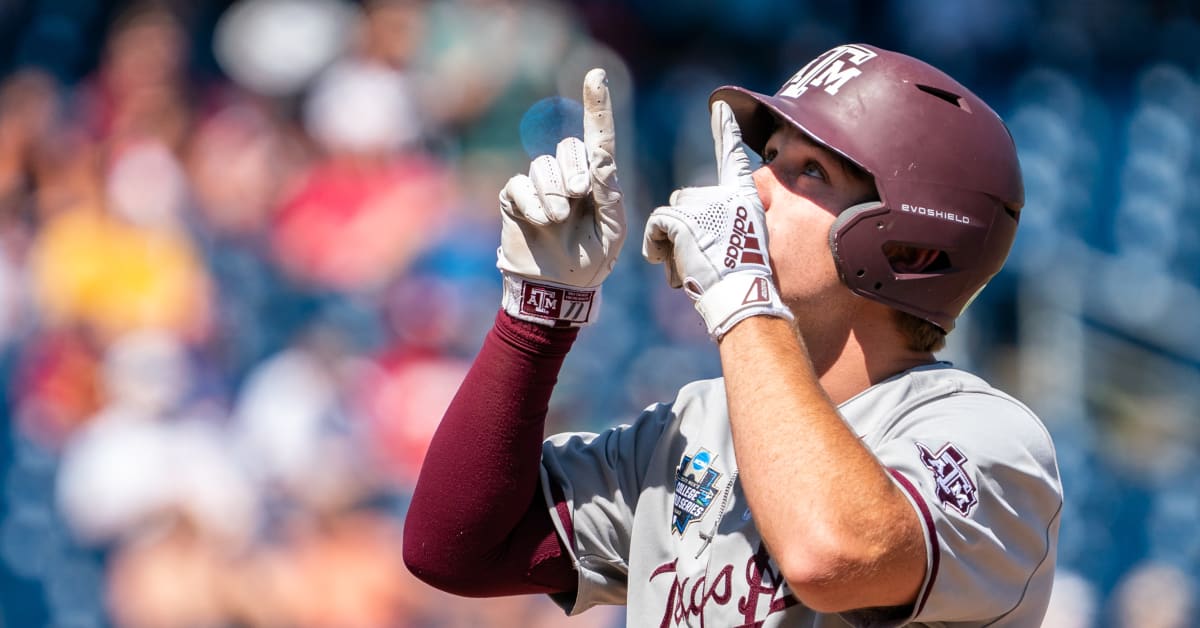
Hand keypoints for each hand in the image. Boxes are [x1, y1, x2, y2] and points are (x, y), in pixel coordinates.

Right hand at [497, 68, 625, 326]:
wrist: (555, 290)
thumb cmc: (590, 261)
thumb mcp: (612, 231)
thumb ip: (610, 194)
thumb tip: (600, 160)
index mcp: (596, 182)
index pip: (598, 138)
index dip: (597, 106)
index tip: (596, 75)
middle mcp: (568, 177)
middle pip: (569, 147)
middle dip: (574, 171)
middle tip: (578, 197)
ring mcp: (540, 186)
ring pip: (543, 164)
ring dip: (553, 192)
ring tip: (558, 219)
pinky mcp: (515, 198)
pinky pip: (520, 184)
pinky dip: (533, 202)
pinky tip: (541, 221)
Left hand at [642, 100, 792, 339]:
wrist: (739, 294)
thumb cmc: (741, 279)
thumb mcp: (743, 243)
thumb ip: (724, 223)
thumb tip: (699, 229)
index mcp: (745, 197)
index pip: (733, 157)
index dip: (726, 131)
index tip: (721, 105)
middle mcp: (726, 195)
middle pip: (684, 199)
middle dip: (681, 227)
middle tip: (698, 257)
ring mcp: (704, 205)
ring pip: (668, 215)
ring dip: (669, 241)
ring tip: (688, 266)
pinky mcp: (683, 219)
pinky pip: (656, 225)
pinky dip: (655, 245)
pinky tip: (666, 260)